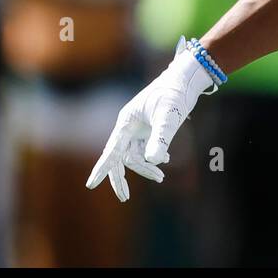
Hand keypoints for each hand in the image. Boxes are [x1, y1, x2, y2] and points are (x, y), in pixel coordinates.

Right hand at [86, 39, 218, 201]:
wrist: (186, 79)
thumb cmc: (174, 94)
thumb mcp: (169, 116)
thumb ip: (161, 138)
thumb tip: (154, 160)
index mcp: (126, 122)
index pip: (111, 150)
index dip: (102, 168)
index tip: (91, 185)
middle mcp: (128, 126)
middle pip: (119, 157)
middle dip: (120, 178)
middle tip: (125, 197)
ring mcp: (138, 128)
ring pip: (135, 155)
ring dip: (145, 167)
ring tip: (161, 177)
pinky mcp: (149, 128)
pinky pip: (145, 148)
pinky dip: (154, 156)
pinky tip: (165, 161)